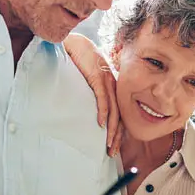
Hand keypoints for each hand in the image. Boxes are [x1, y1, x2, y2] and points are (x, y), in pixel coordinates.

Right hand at [63, 33, 122, 155]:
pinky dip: (102, 112)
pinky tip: (101, 124)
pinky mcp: (96, 76)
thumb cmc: (80, 61)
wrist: (75, 42)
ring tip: (108, 144)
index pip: (119, 114)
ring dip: (111, 129)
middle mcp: (112, 86)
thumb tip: (88, 112)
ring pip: (113, 110)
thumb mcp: (89, 80)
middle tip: (112, 152)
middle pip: (119, 116)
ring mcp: (105, 81)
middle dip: (116, 136)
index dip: (118, 131)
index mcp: (112, 88)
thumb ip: (92, 94)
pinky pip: (101, 97)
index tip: (114, 146)